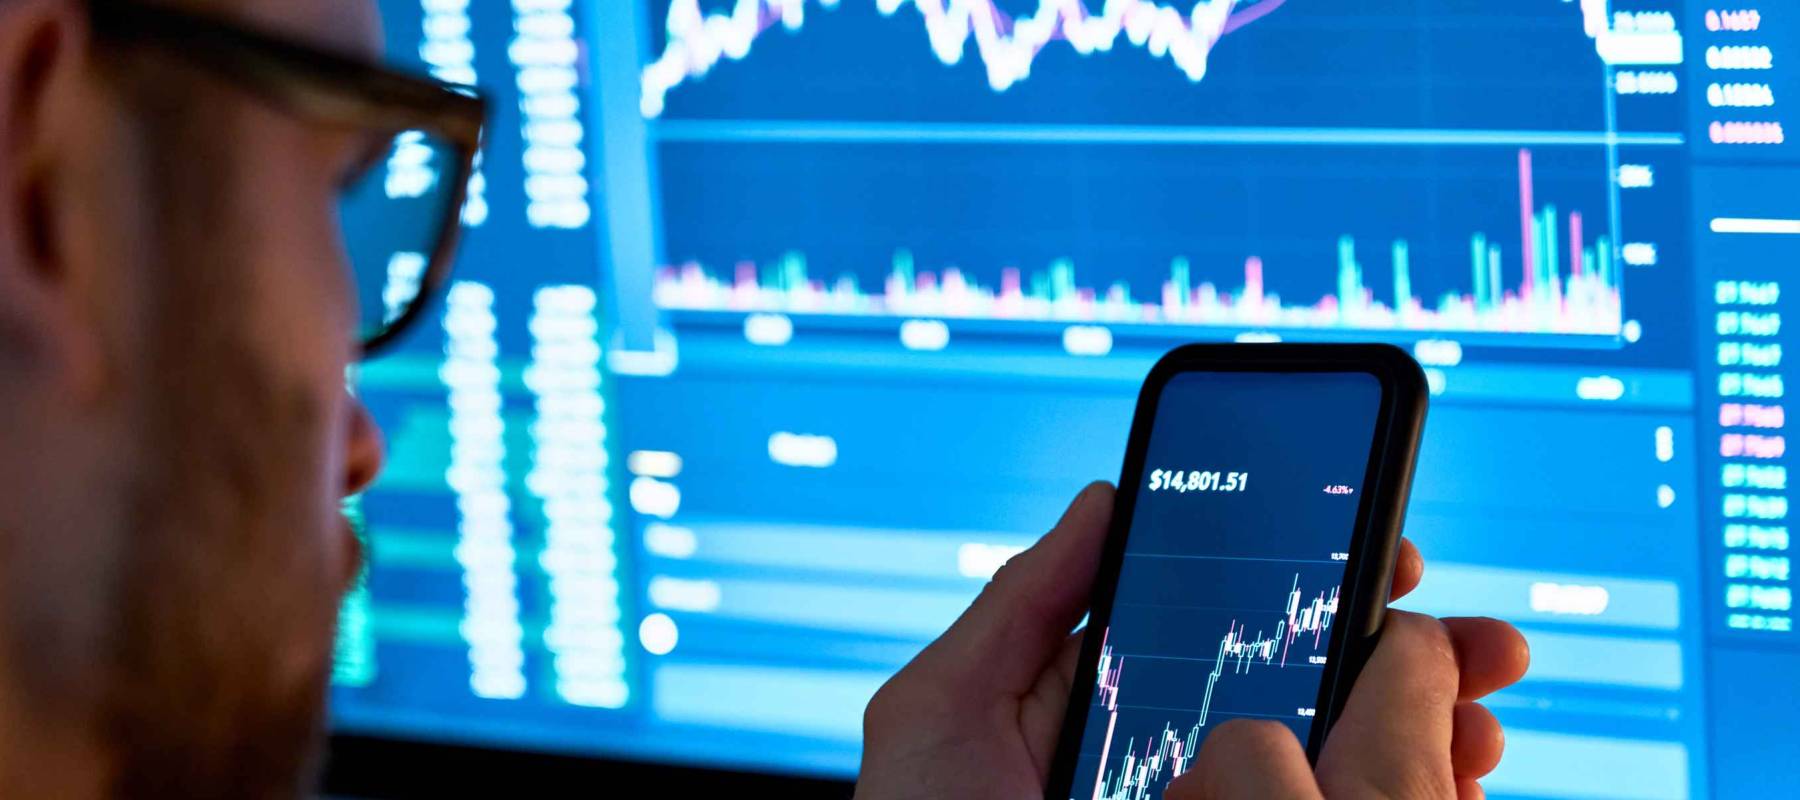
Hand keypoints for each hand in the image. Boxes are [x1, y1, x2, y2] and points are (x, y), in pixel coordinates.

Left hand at [854, 482, 1528, 799]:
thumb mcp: (946, 710)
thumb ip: (1024, 602)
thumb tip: (1107, 496)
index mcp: (1115, 698)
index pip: (1232, 624)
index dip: (1317, 582)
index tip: (1391, 554)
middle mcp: (1176, 755)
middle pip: (1312, 687)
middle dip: (1406, 655)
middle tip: (1479, 640)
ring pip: (1342, 760)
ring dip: (1430, 730)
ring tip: (1481, 719)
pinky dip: (1404, 796)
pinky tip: (1454, 782)